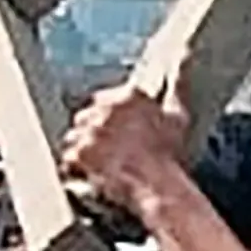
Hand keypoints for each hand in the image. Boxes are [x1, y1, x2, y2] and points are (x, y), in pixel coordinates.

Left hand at [61, 85, 192, 216]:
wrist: (157, 187)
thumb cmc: (168, 156)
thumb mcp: (178, 119)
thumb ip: (176, 90)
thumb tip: (182, 64)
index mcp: (127, 97)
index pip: (104, 99)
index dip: (107, 118)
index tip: (114, 133)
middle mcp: (103, 110)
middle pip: (85, 117)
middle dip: (92, 132)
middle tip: (105, 151)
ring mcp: (87, 132)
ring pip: (75, 137)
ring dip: (82, 149)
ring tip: (97, 166)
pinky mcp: (76, 154)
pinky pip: (68, 160)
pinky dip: (75, 169)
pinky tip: (89, 176)